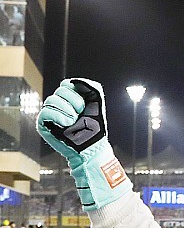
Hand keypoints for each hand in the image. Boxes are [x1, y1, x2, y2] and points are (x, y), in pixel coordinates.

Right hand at [37, 79, 130, 209]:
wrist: (91, 146)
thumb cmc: (95, 128)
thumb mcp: (97, 102)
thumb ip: (89, 86)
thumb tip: (73, 81)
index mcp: (69, 100)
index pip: (66, 85)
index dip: (77, 94)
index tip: (85, 106)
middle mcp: (58, 105)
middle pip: (60, 91)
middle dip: (74, 102)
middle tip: (80, 115)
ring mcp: (50, 115)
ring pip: (52, 100)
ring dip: (68, 111)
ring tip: (74, 122)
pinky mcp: (43, 124)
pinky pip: (46, 111)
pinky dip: (58, 116)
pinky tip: (67, 124)